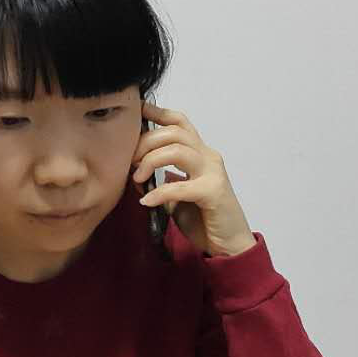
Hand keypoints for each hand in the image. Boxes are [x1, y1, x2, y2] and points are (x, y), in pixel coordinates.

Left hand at [132, 102, 254, 257]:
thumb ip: (161, 181)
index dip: (157, 112)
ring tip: (137, 178)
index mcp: (200, 154)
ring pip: (178, 150)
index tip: (137, 110)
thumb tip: (135, 175)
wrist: (229, 246)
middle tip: (128, 161)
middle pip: (174, 133)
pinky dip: (159, 192)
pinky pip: (180, 186)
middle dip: (146, 142)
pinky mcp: (214, 192)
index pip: (180, 123)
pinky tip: (147, 201)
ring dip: (151, 161)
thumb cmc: (203, 220)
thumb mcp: (176, 197)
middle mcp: (208, 157)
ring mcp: (213, 173)